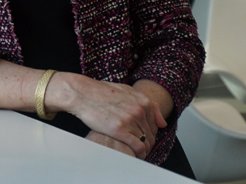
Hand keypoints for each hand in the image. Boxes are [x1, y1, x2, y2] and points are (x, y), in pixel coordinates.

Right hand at [46, 74, 166, 157]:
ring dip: (143, 149)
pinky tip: (133, 154)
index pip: (155, 124)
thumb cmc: (102, 92)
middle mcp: (138, 109)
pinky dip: (138, 153)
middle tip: (139, 146)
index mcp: (142, 100)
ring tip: (135, 151)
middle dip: (147, 142)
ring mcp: (130, 119)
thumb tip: (162, 122)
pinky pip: (138, 147)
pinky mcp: (119, 130)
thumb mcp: (127, 91)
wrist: (83, 93)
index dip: (151, 133)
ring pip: (146, 142)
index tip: (144, 137)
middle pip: (151, 134)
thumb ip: (146, 105)